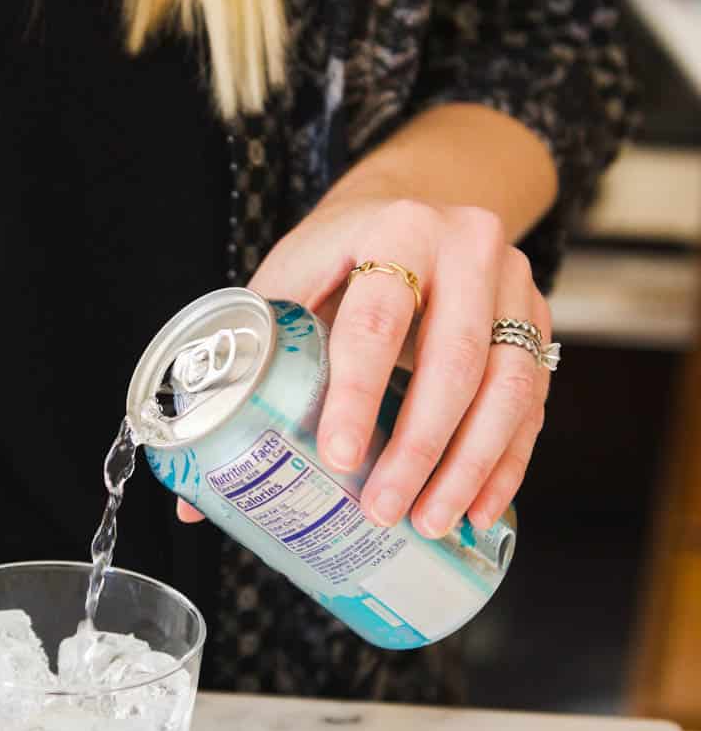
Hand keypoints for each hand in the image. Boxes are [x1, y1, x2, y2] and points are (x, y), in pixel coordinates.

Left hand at [177, 191, 552, 537]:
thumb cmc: (337, 257)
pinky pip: (532, 400)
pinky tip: (478, 509)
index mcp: (395, 229)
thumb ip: (247, 369)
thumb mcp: (288, 283)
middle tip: (383, 509)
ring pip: (507, 385)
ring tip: (430, 523)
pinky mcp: (538, 321)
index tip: (339, 457)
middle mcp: (468, 247)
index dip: (358, 393)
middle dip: (419, 448)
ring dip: (470, 466)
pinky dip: (507, 462)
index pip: (377, 320)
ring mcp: (514, 284)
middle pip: (455, 360)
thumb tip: (194, 498)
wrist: (409, 207)